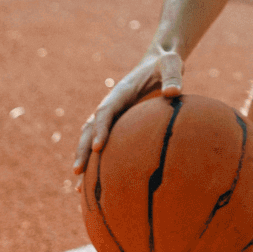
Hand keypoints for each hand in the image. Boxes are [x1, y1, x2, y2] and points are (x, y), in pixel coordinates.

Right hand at [70, 48, 182, 175]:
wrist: (159, 64)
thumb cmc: (165, 64)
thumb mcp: (171, 63)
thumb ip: (172, 75)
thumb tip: (174, 93)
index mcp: (121, 91)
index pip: (106, 111)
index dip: (100, 128)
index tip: (99, 147)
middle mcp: (111, 105)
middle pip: (90, 128)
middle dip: (83, 150)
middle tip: (78, 171)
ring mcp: (112, 116)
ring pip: (91, 139)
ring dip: (84, 160)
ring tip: (79, 187)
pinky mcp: (117, 125)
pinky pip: (103, 144)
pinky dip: (97, 163)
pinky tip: (95, 186)